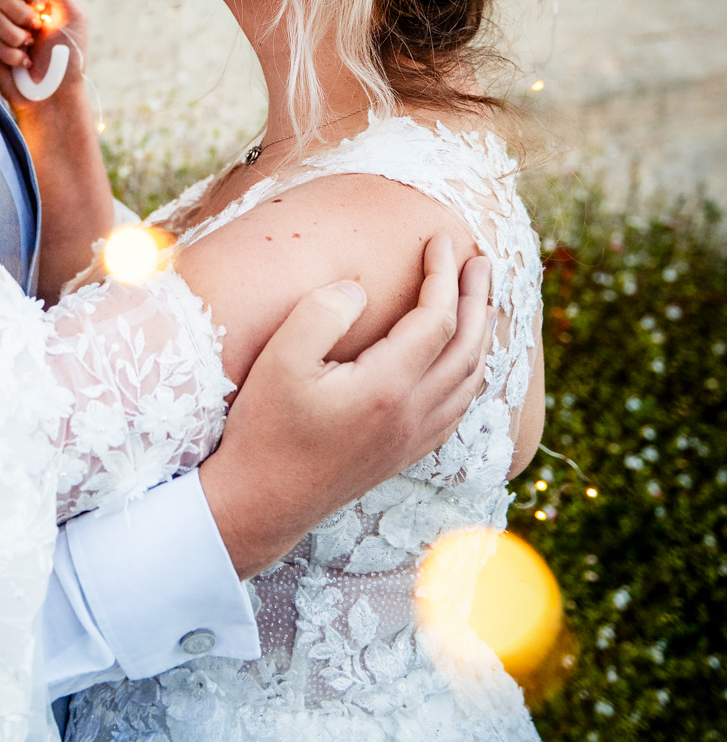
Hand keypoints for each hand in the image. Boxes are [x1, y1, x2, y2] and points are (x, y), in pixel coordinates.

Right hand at [0, 0, 89, 107]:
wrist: (55, 96)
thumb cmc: (68, 58)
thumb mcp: (71, 17)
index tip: (38, 0)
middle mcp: (15, 8)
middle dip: (20, 13)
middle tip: (37, 28)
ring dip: (16, 35)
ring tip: (31, 48)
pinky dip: (9, 52)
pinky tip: (23, 62)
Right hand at [199, 234, 491, 577]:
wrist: (261, 503)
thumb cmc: (264, 430)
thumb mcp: (281, 361)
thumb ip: (322, 313)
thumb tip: (359, 289)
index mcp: (387, 387)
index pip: (437, 318)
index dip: (442, 274)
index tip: (438, 238)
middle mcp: (412, 414)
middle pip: (468, 347)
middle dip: (479, 298)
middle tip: (481, 260)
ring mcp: (412, 438)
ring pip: (470, 380)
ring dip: (481, 334)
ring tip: (481, 301)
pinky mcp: (404, 454)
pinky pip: (458, 408)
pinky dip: (471, 373)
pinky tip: (461, 362)